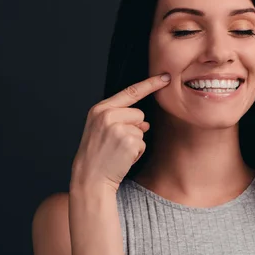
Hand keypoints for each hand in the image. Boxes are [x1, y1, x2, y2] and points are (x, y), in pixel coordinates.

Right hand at [70, 73, 170, 192]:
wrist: (90, 178)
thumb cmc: (97, 155)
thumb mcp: (101, 130)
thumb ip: (120, 119)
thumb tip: (145, 123)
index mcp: (100, 109)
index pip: (130, 92)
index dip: (150, 84)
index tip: (165, 76)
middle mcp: (107, 115)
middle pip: (139, 113)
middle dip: (134, 128)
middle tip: (117, 143)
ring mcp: (117, 127)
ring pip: (142, 129)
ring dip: (135, 142)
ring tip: (118, 151)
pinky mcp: (127, 140)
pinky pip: (143, 143)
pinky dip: (136, 153)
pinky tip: (122, 158)